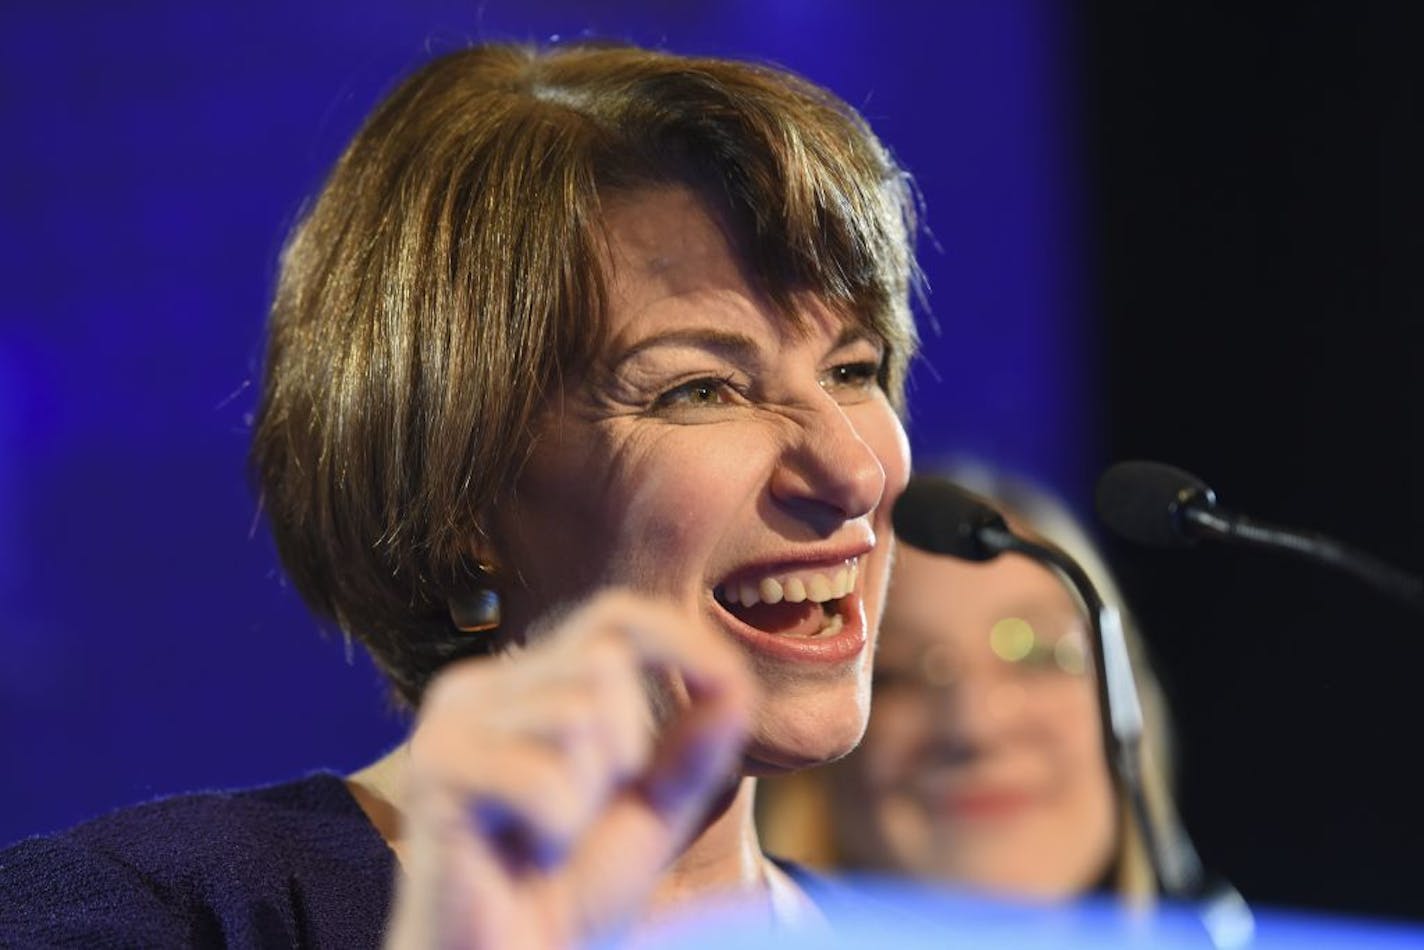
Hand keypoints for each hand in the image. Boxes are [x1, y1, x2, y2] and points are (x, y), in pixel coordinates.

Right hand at [385, 590, 754, 949]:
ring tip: (546, 840)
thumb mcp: (650, 811)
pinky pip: (543, 778)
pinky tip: (519, 857)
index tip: (730, 685)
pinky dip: (554, 830)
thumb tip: (737, 686)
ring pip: (578, 716)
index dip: (679, 640)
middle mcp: (478, 688)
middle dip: (627, 749)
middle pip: (604, 663)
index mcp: (524, 685)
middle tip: (582, 815)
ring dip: (586, 798)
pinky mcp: (436, 770)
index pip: (614, 618)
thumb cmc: (564, 894)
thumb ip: (691, 751)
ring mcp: (449, 724)